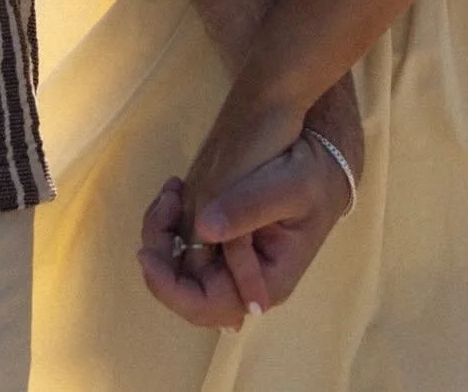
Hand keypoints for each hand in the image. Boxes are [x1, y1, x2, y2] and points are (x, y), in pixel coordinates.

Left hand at [138, 132, 352, 325]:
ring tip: (172, 189)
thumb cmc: (312, 179)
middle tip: (166, 203)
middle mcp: (240, 279)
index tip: (148, 256)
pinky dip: (170, 218)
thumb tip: (203, 229)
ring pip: (177, 263)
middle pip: (184, 287)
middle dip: (161, 249)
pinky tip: (176, 189)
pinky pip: (182, 241)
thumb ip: (250, 208)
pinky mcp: (220, 236)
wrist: (319, 160)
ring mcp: (228, 259)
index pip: (207, 307)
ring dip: (162, 229)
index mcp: (263, 283)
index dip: (171, 289)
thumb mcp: (289, 188)